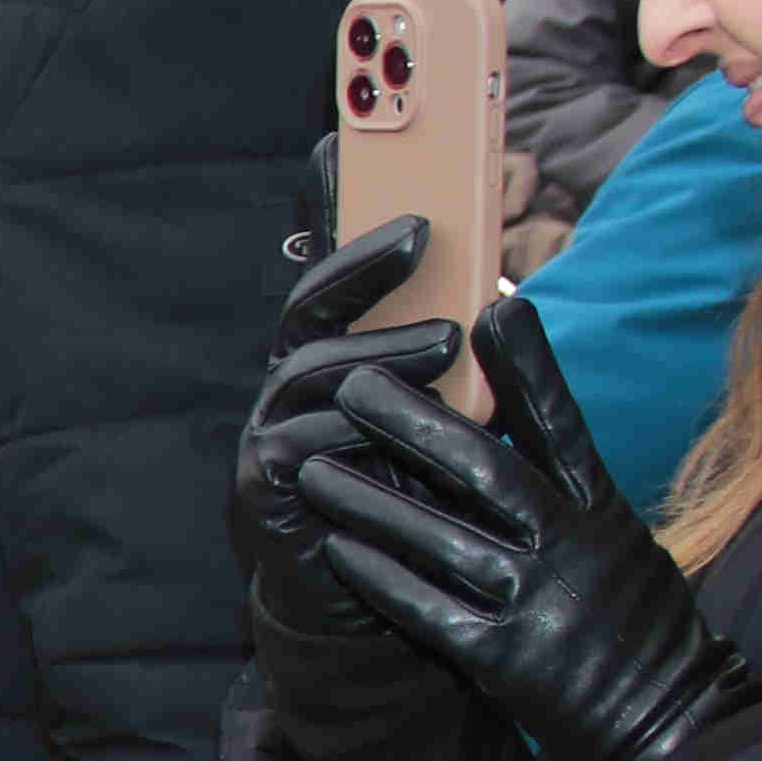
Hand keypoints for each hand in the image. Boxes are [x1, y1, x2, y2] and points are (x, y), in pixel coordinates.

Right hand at [230, 220, 462, 640]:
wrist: (373, 602)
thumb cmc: (416, 503)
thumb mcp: (444, 420)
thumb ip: (449, 365)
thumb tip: (499, 295)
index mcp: (333, 358)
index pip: (333, 275)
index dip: (338, 219)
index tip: (358, 159)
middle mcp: (292, 386)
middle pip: (309, 304)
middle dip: (362, 262)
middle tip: (425, 233)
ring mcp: (271, 433)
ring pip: (308, 370)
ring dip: (379, 348)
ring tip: (450, 340)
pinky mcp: (263, 488)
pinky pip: (295, 446)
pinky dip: (344, 430)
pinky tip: (387, 421)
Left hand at [295, 286, 761, 760]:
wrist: (674, 725)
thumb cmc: (636, 623)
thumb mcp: (621, 539)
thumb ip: (572, 481)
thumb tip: (522, 407)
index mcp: (603, 512)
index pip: (563, 426)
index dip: (528, 366)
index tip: (491, 308)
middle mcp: (572, 548)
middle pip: (486, 471)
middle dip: (415, 424)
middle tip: (354, 383)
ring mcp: (539, 604)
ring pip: (442, 539)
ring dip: (371, 500)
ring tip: (313, 467)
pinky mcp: (506, 661)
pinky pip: (431, 611)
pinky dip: (382, 578)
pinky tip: (336, 549)